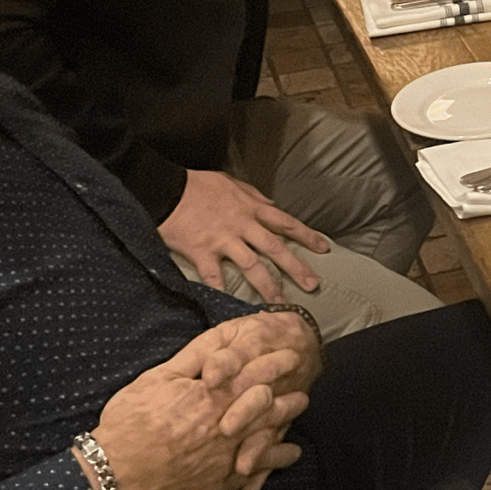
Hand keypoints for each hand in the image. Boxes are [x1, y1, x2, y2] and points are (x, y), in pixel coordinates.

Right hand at [91, 310, 321, 489]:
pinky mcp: (222, 480)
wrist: (118, 473)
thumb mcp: (158, 378)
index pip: (255, 372)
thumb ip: (193, 359)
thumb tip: (219, 342)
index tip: (290, 354)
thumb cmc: (131, 423)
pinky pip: (259, 469)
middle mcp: (228, 423)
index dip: (276, 362)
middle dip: (289, 392)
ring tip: (299, 409)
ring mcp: (228, 454)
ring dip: (287, 420)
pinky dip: (278, 460)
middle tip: (302, 384)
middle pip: (269, 404)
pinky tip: (290, 453)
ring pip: (270, 434)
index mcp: (214, 395)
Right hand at [160, 168, 328, 302]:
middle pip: (275, 248)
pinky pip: (214, 276)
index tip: (324, 247)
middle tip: (313, 284)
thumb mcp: (231, 183)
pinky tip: (232, 306)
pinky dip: (222, 291)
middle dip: (296, 267)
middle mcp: (242, 225)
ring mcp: (223, 240)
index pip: (285, 222)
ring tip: (281, 302)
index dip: (306, 235)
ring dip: (268, 285)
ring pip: (251, 265)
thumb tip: (270, 205)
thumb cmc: (198, 184)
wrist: (166, 188)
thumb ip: (253, 196)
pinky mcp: (202, 252)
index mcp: (251, 208)